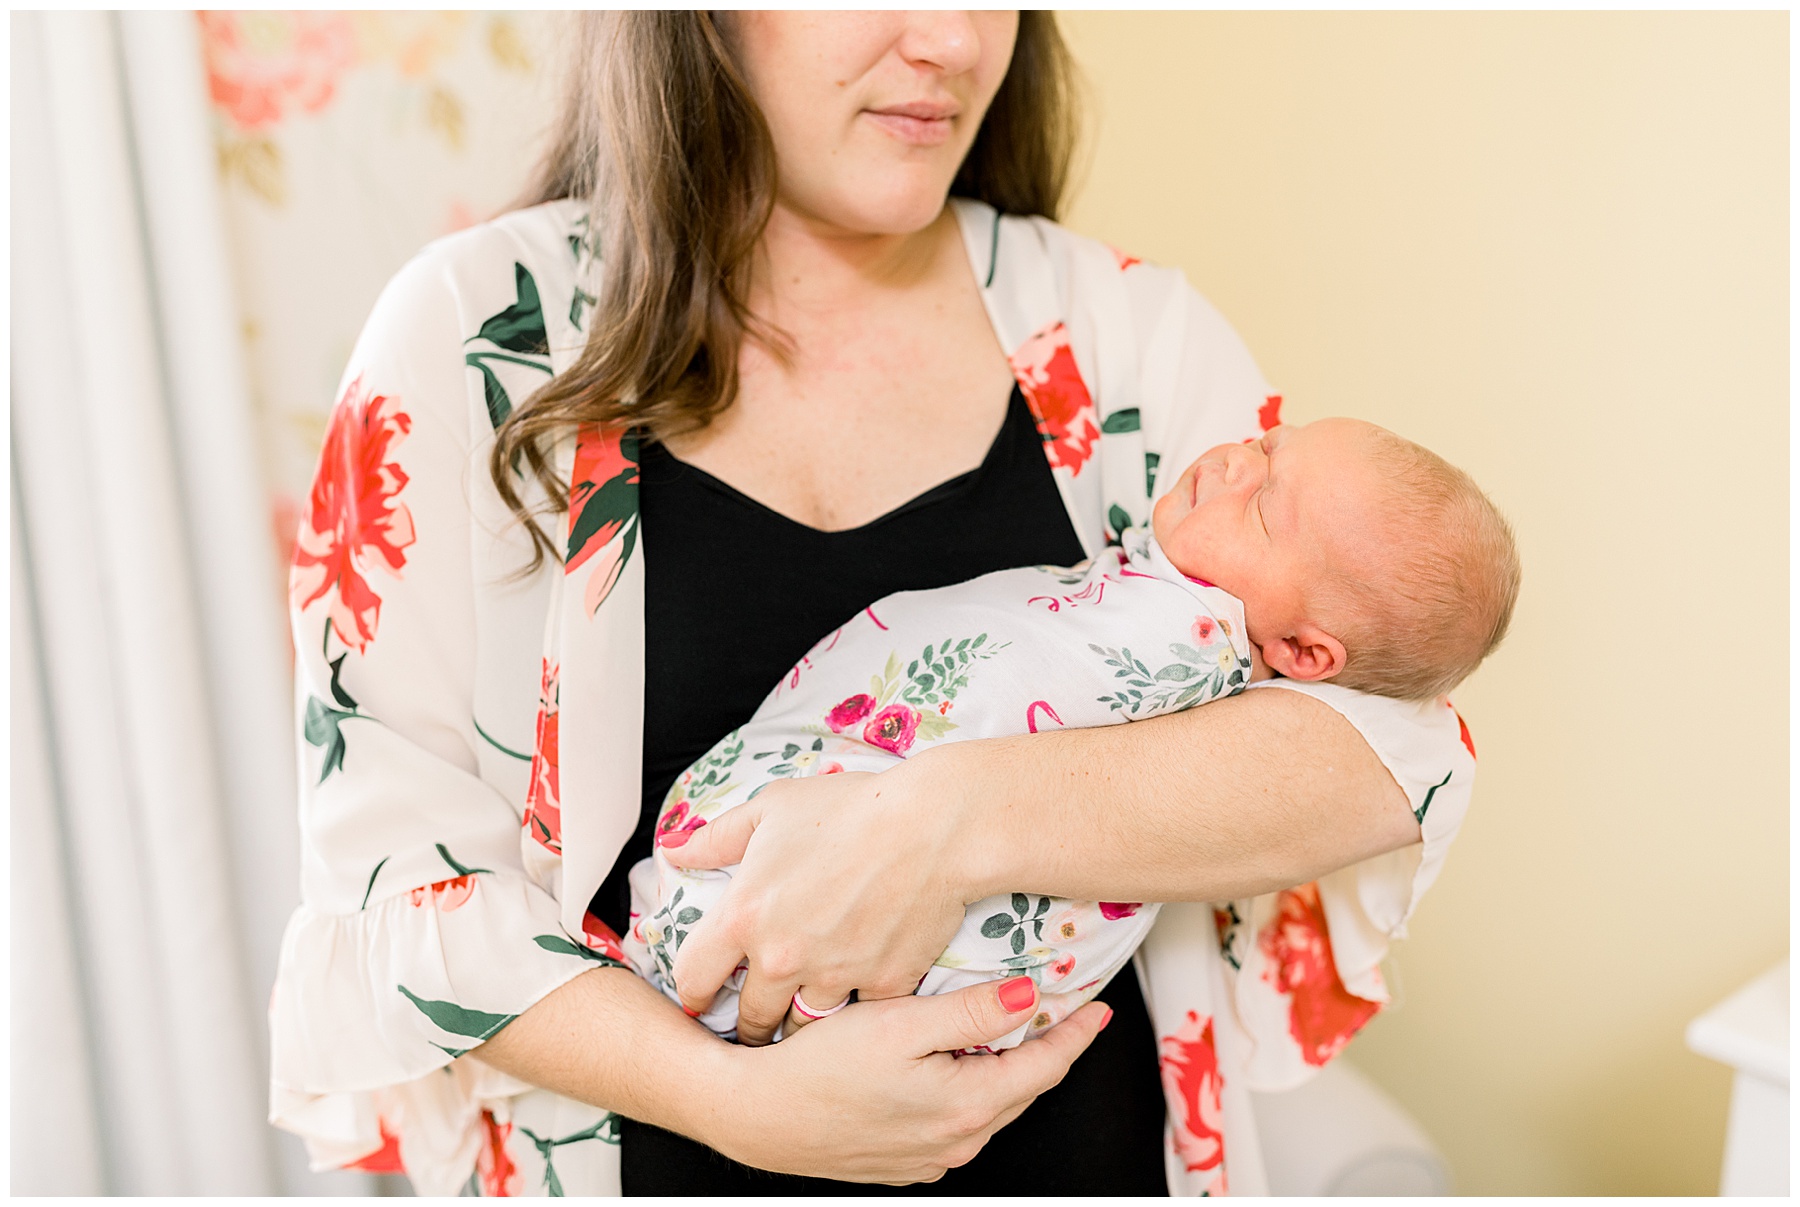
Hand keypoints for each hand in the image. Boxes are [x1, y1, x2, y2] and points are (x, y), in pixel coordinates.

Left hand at [662, 758, 970, 1044]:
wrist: (934, 824)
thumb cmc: (850, 808)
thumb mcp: (771, 808)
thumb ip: (716, 838)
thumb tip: (674, 850)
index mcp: (743, 916)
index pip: (694, 980)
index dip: (695, 992)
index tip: (704, 998)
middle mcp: (781, 957)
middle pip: (751, 1017)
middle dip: (752, 1019)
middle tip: (760, 1014)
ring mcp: (833, 976)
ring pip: (803, 1025)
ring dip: (801, 1020)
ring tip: (805, 1013)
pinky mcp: (883, 987)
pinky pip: (860, 1014)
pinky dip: (858, 1006)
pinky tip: (860, 994)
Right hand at [700, 976, 1111, 1182]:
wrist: (754, 1114)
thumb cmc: (818, 1066)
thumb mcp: (901, 1023)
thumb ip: (974, 1012)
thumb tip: (1032, 997)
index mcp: (966, 1107)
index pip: (1044, 1066)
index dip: (1074, 1032)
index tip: (1098, 1007)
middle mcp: (955, 1142)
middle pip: (1022, 1088)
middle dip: (1046, 1049)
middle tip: (1063, 1010)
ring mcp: (928, 1157)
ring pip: (989, 1106)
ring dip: (1006, 1070)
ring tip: (1011, 1029)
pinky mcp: (901, 1161)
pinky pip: (955, 1122)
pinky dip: (969, 1090)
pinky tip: (953, 1064)